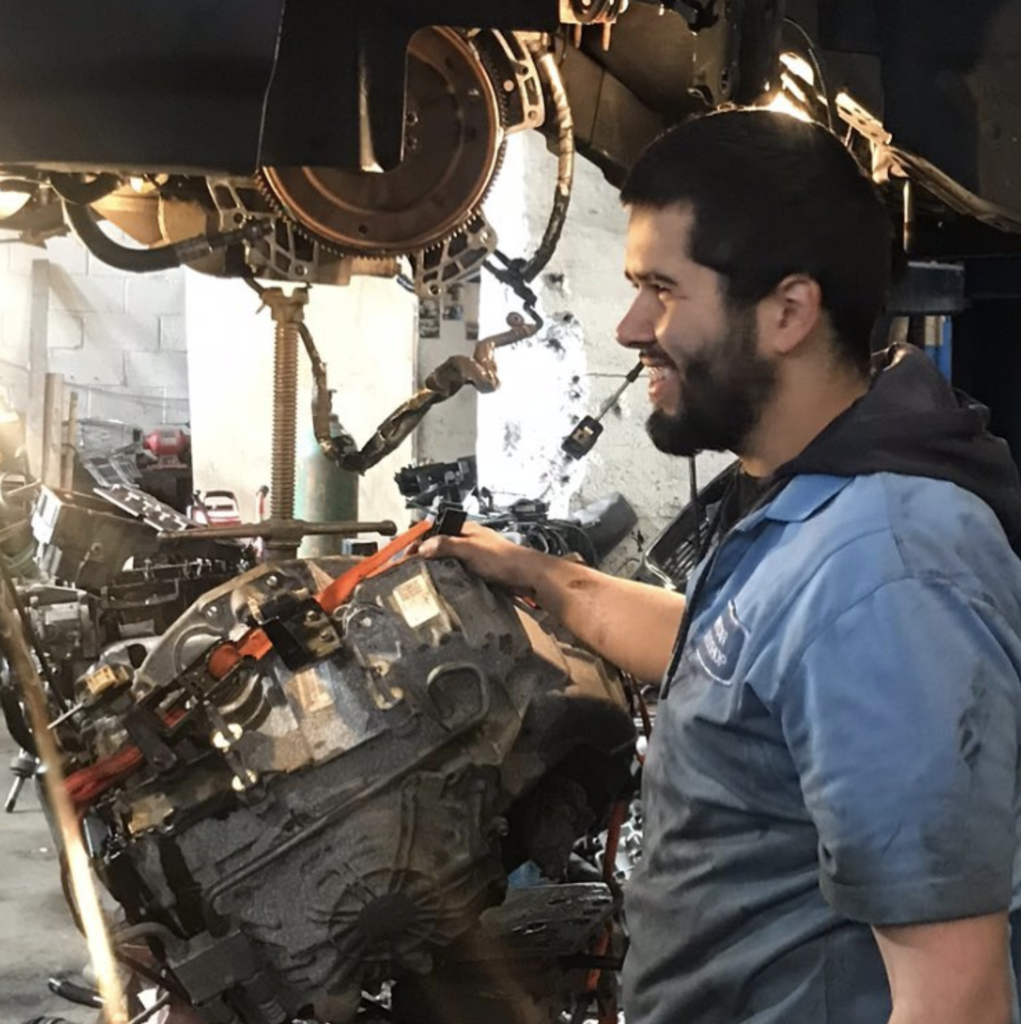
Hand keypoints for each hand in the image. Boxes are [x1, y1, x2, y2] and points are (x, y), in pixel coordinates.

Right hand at [417, 521, 545, 594]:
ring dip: (437, 568)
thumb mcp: (470, 549)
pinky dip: (449, 577)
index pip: (435, 530)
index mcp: (466, 530)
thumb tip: (424, 547)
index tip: (407, 553)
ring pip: (448, 560)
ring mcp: (474, 557)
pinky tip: (444, 585)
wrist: (526, 575)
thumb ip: (446, 546)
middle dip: (425, 555)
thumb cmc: (502, 558)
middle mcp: (468, 541)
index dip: (420, 540)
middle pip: (440, 545)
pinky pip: (458, 573)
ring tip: (423, 578)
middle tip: (411, 568)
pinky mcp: (479, 571)